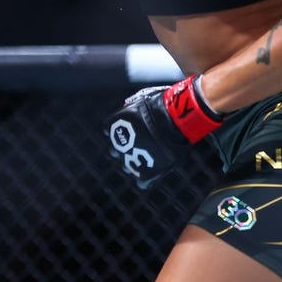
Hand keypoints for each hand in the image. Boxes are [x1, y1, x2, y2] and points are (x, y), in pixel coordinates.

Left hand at [106, 75, 222, 188]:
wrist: (174, 118)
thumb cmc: (161, 105)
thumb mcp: (140, 100)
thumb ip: (132, 107)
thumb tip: (128, 107)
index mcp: (115, 125)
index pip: (107, 130)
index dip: (117, 132)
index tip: (126, 132)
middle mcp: (120, 143)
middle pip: (115, 150)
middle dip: (123, 150)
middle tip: (134, 147)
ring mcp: (132, 158)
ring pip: (126, 166)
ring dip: (133, 164)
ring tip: (144, 160)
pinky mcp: (147, 171)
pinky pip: (143, 181)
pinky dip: (145, 179)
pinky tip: (149, 176)